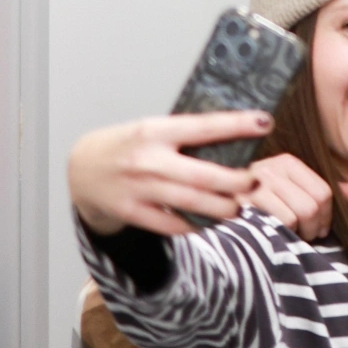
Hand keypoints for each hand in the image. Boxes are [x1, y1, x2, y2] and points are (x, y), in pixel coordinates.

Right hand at [67, 111, 268, 235]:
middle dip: (237, 181)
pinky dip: (196, 225)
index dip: (237, 125)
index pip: (203, 127)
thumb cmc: (128, 146)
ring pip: (192, 204)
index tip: (265, 122)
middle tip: (255, 182)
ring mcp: (140, 189)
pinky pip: (173, 225)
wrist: (82, 169)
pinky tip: (210, 221)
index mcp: (156, 131)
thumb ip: (185, 135)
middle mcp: (148, 159)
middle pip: (204, 176)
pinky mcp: (133, 212)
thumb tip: (237, 137)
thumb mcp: (151, 129)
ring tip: (238, 207)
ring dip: (223, 209)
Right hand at [243, 153, 347, 240]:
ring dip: (297, 234)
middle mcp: (270, 168)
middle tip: (304, 235)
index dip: (327, 216)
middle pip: (314, 204)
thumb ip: (322, 192)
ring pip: (299, 215)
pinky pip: (280, 223)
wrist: (212, 207)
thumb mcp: (292, 193)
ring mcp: (254, 184)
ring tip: (286, 235)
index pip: (324, 192)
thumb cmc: (258, 206)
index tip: (319, 227)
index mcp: (285, 162)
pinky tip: (272, 235)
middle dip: (314, 227)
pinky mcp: (243, 202)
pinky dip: (282, 235)